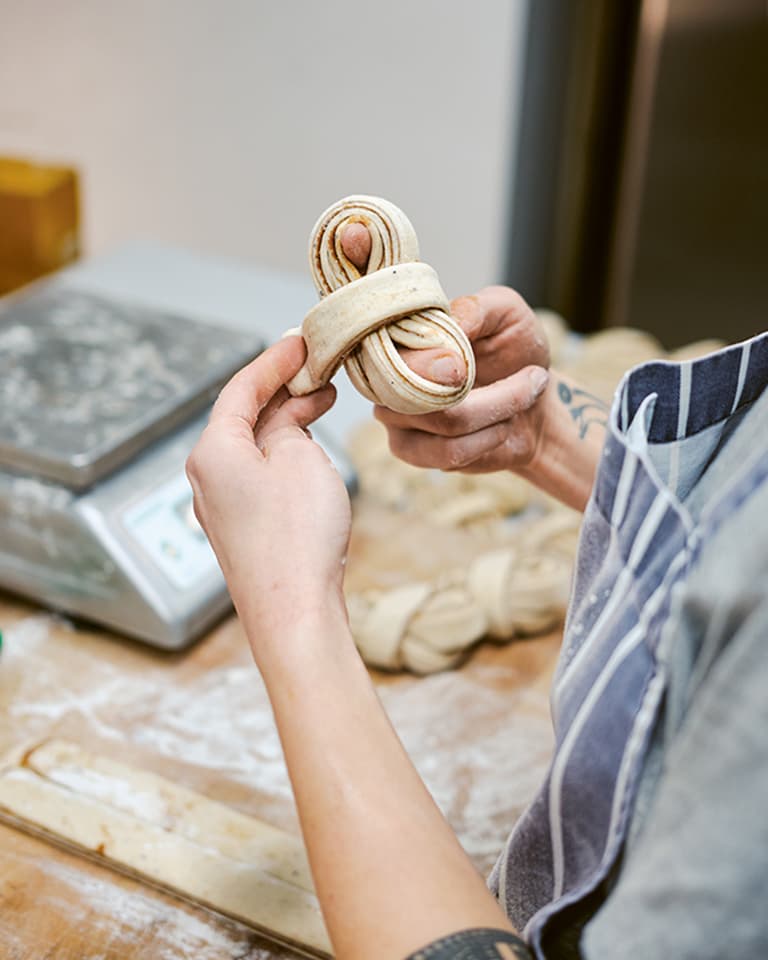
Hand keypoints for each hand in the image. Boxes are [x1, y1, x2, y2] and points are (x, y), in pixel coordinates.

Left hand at [186, 337, 350, 643]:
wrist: (293, 612)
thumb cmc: (296, 537)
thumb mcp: (299, 458)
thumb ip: (288, 423)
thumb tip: (285, 414)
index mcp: (212, 451)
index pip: (241, 388)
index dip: (274, 360)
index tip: (301, 341)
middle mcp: (207, 475)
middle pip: (242, 415)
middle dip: (282, 390)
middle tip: (320, 369)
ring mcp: (221, 504)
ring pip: (253, 445)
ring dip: (286, 422)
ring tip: (324, 403)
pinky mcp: (241, 527)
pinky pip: (259, 474)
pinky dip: (283, 453)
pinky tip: (310, 449)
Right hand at [374, 285, 550, 473]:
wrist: (532, 403)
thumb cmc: (514, 350)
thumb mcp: (506, 313)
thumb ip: (476, 309)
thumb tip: (450, 325)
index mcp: (399, 331)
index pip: (394, 350)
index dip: (428, 364)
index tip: (466, 369)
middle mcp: (386, 372)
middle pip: (421, 391)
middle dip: (490, 390)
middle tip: (531, 378)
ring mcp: (392, 414)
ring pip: (445, 423)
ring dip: (498, 412)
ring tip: (523, 398)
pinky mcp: (409, 449)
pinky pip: (448, 453)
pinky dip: (488, 440)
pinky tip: (503, 425)